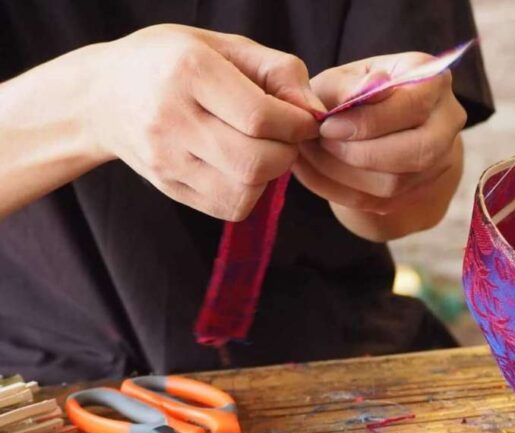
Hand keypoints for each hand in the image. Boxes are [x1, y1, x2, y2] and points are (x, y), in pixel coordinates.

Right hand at [89, 24, 324, 220]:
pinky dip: (250, 190)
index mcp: (190, 72)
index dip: (297, 124)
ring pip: (246, 190)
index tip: (303, 119)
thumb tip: (315, 113)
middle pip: (256, 161)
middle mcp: (172, 119)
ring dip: (270, 174)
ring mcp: (166, 159)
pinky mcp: (168, 187)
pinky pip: (230, 206)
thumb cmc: (175, 63)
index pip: (261, 117)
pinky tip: (240, 165)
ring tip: (261, 148)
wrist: (102, 96)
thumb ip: (279, 71)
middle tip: (285, 136)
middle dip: (287, 152)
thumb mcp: (225, 46)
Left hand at [293, 52, 465, 230]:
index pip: (413, 106)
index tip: (328, 126)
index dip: (368, 122)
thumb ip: (350, 85)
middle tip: (322, 144)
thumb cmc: (353, 91)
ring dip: (344, 175)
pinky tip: (315, 172)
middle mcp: (447, 121)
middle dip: (360, 154)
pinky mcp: (420, 189)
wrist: (371, 122)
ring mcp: (440, 159)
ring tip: (311, 156)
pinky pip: (380, 202)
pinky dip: (340, 191)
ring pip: (396, 183)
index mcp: (434, 81)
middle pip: (416, 152)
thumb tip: (368, 89)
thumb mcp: (344, 78)